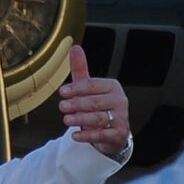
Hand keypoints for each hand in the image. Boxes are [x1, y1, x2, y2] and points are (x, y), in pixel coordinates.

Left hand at [56, 44, 130, 158]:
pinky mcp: (119, 134)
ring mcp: (121, 118)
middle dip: (77, 104)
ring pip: (98, 118)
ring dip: (81, 119)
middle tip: (62, 106)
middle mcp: (119, 101)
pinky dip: (87, 136)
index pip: (93, 86)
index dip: (76, 88)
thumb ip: (81, 70)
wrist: (113, 131)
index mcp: (112, 86)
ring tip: (67, 120)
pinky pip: (102, 135)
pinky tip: (75, 135)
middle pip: (95, 102)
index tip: (62, 92)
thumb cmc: (99, 106)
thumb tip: (75, 47)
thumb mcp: (89, 88)